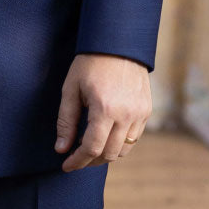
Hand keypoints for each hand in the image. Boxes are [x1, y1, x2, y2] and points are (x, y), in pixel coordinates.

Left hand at [55, 52, 151, 170]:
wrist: (118, 42)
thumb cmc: (90, 63)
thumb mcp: (71, 89)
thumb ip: (66, 121)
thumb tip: (61, 149)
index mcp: (104, 108)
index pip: (91, 148)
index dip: (77, 161)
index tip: (66, 165)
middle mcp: (126, 114)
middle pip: (108, 153)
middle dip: (90, 160)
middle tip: (76, 158)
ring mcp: (139, 113)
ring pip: (123, 149)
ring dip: (106, 154)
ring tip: (90, 148)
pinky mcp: (146, 110)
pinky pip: (134, 138)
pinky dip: (120, 143)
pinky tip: (106, 136)